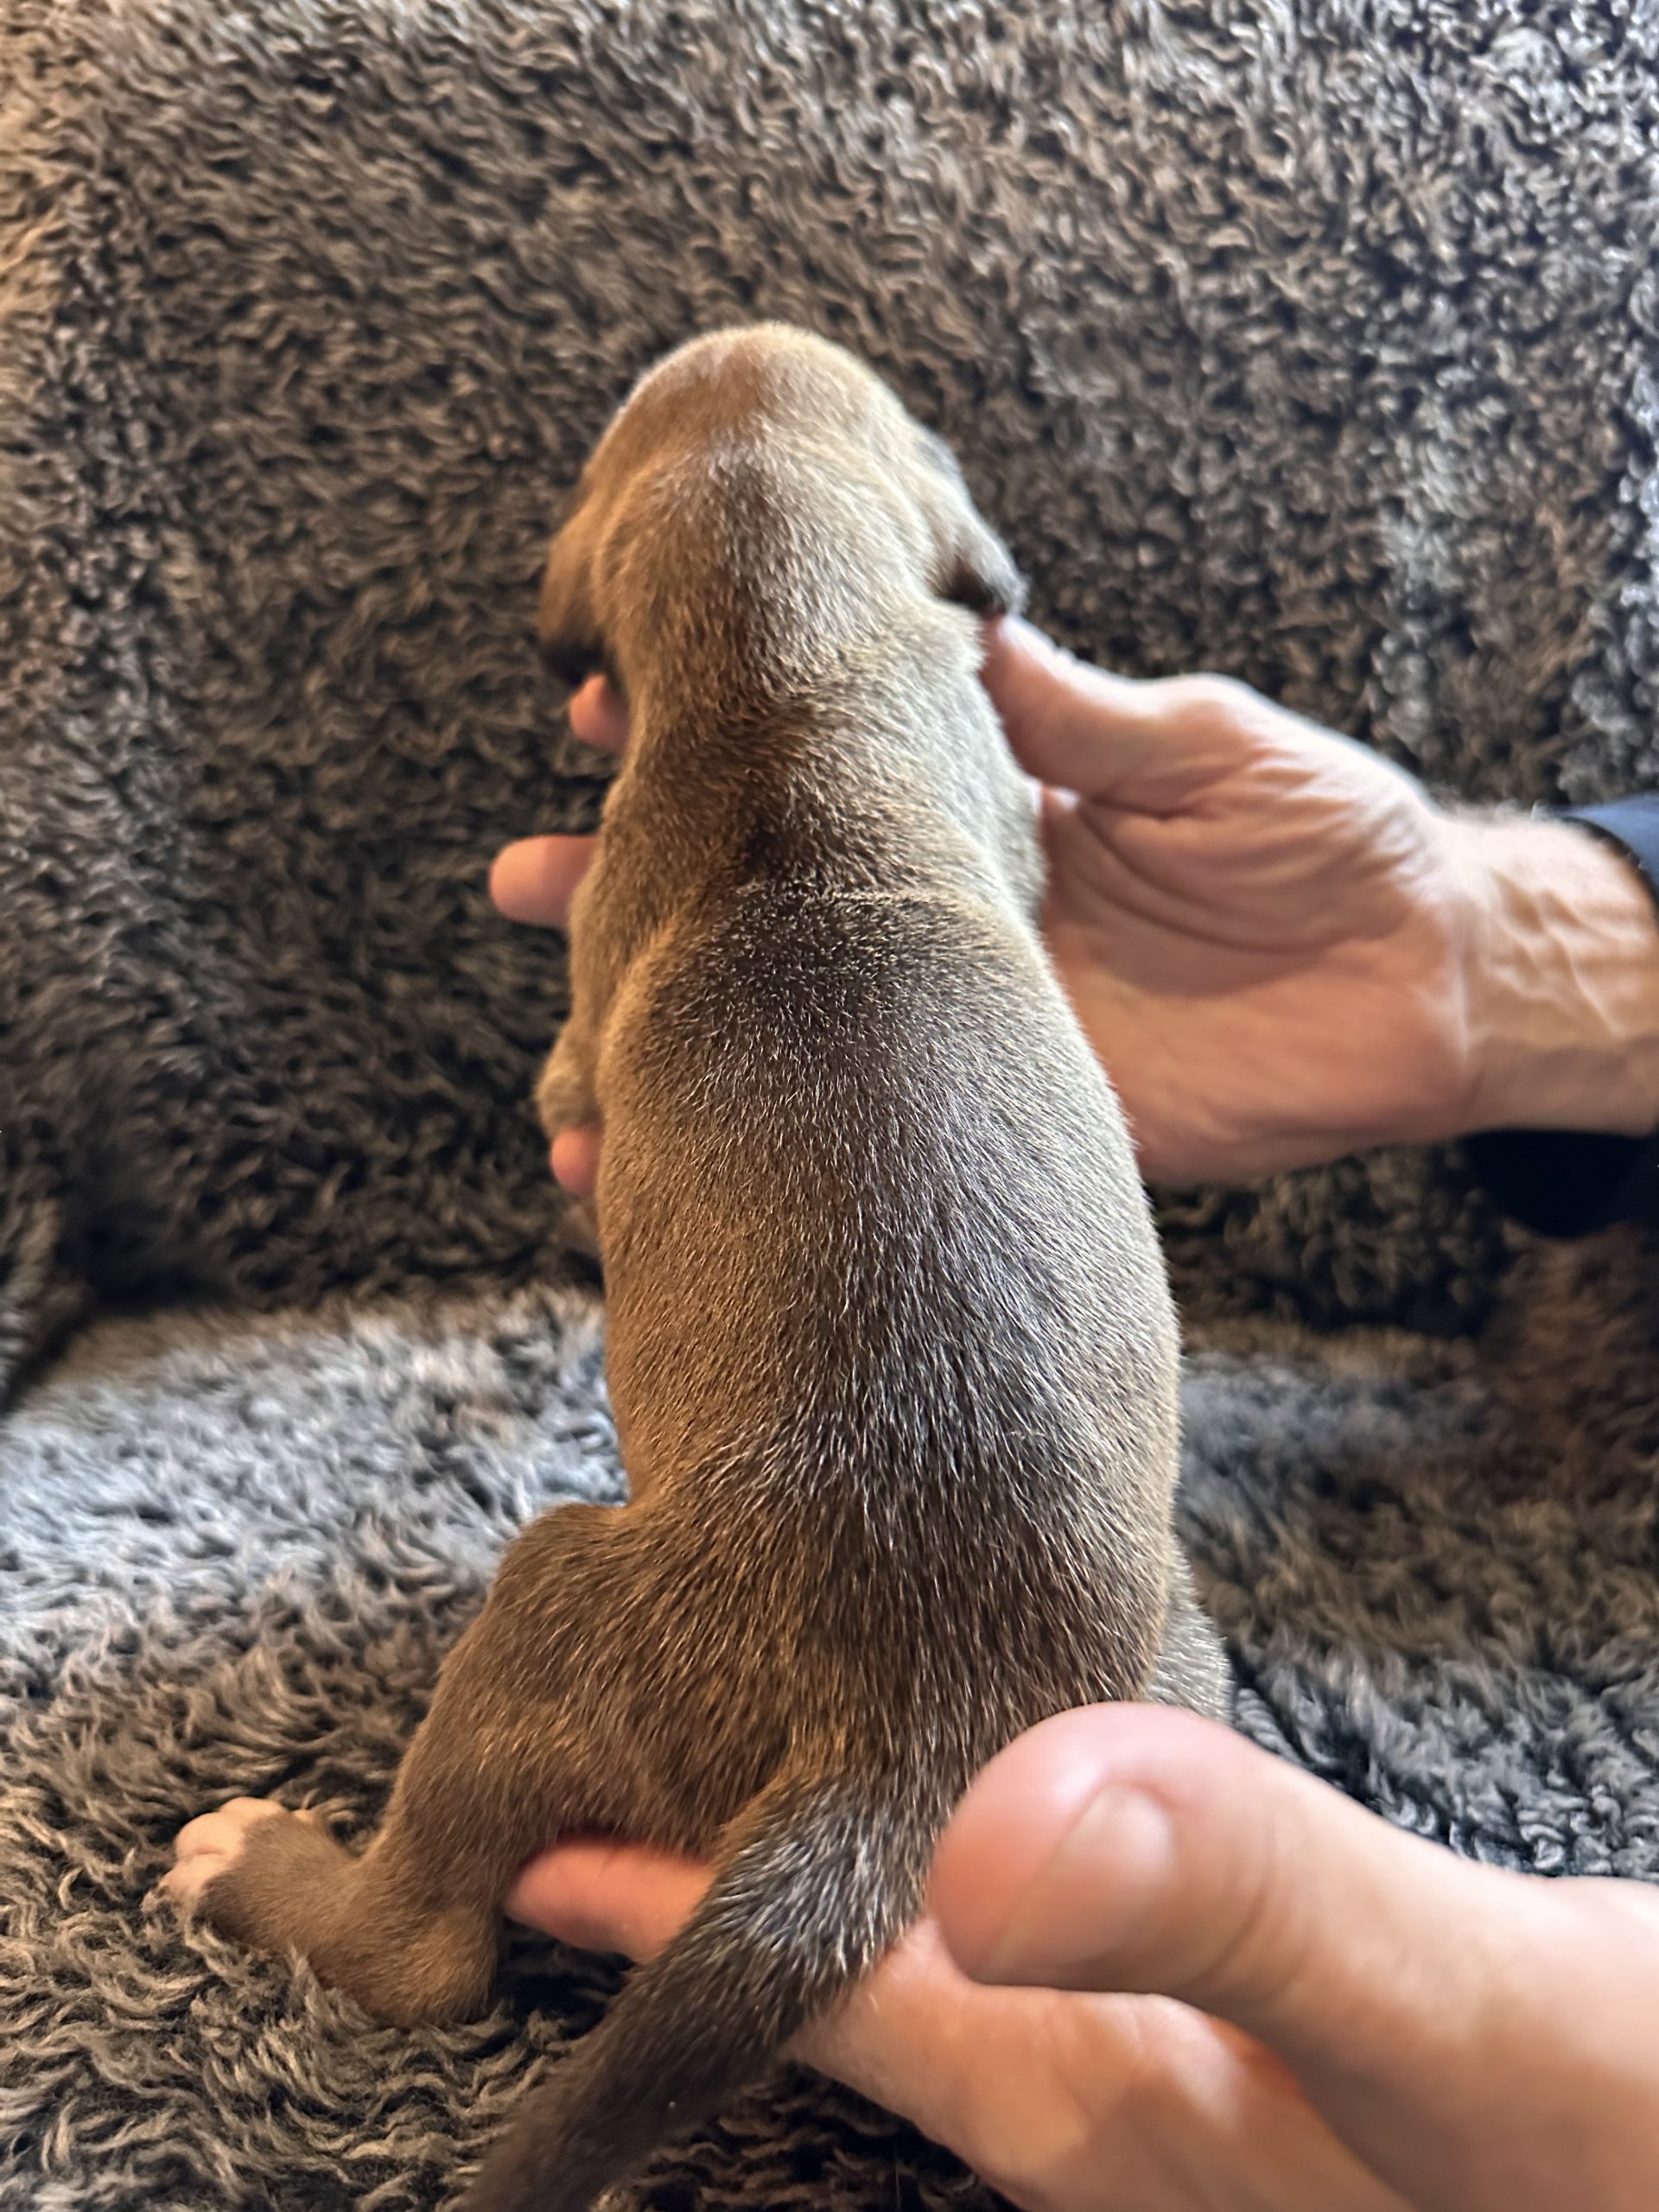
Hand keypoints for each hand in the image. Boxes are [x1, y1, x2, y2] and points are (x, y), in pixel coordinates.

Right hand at [492, 623, 1658, 1188]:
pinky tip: (676, 1178)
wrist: (1423, 984)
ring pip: (794, 1030)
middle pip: (768, 904)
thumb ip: (1084, 719)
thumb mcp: (1209, 747)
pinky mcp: (1012, 1113)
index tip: (598, 711)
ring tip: (564, 1068)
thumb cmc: (1331, 836)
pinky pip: (870, 1135)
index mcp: (986, 808)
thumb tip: (966, 638)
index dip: (715, 744)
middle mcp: (949, 914)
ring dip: (679, 1037)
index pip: (818, 770)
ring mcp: (967, 1019)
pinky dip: (778, 1156)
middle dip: (636, 892)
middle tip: (521, 887)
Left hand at [507, 1708, 1658, 2211]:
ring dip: (826, 1885)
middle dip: (697, 1903)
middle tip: (567, 1784)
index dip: (650, 1913)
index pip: (817, 1990)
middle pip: (847, 1991)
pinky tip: (995, 1814)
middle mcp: (1116, 2106)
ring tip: (731, 1781)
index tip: (504, 1840)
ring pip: (944, 1979)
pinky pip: (1058, 1962)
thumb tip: (987, 1825)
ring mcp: (1184, 2091)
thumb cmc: (1627, 2140)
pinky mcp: (1249, 2057)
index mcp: (1107, 2103)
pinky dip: (981, 1870)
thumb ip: (1237, 1907)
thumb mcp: (1453, 2023)